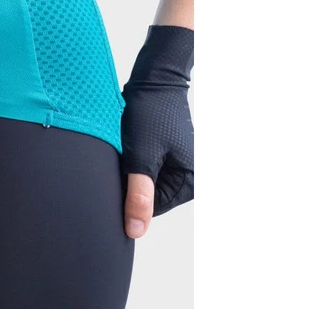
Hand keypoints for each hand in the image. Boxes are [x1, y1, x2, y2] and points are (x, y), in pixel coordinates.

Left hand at [120, 25, 193, 238]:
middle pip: (148, 197)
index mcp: (190, 182)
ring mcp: (178, 165)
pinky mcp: (166, 154)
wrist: (153, 79)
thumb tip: (135, 231)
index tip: (120, 172)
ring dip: (130, 170)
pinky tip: (130, 143)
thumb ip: (138, 195)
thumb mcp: (141, 156)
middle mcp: (189, 177)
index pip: (150, 211)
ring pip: (143, 183)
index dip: (129, 197)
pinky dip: (132, 160)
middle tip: (125, 156)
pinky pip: (144, 169)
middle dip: (130, 183)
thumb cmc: (149, 113)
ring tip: (129, 147)